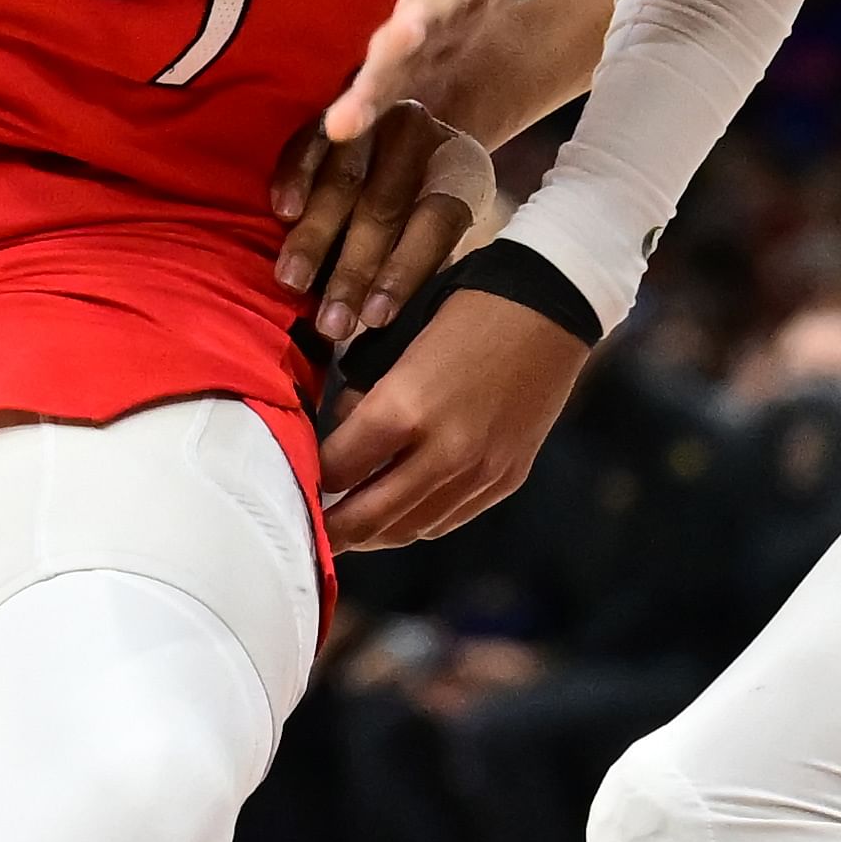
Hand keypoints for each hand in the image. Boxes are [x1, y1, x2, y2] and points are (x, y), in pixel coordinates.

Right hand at [269, 102, 495, 345]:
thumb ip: (426, 257)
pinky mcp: (328, 111)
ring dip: (315, 235)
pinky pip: (307, 143)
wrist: (415, 113)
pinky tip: (283, 213)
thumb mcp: (444, 217)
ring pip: (342, 180)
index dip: (405, 272)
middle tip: (330, 324)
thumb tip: (396, 323)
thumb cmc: (426, 192)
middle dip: (353, 271)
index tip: (375, 319)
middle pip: (384, 208)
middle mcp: (418, 136)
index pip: (435, 223)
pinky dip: (293, 178)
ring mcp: (372, 120)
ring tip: (293, 283)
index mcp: (458, 167)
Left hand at [318, 289, 589, 549]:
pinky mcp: (505, 480)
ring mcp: (478, 473)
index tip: (289, 480)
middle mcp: (442, 453)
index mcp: (405, 409)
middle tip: (303, 530)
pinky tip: (397, 511)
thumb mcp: (398, 342)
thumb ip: (364, 396)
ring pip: (407, 530)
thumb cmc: (465, 310)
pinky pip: (446, 521)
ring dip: (370, 534)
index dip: (307, 479)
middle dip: (329, 531)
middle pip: (366, 518)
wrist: (551, 307)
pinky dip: (413, 522)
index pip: (336, 470)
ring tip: (346, 526)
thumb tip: (338, 433)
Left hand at [327, 0, 573, 147]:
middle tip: (390, 47)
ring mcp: (469, 5)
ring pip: (433, 50)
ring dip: (394, 80)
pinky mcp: (456, 31)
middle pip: (447, 0)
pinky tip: (342, 128)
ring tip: (349, 118)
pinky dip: (386, 100)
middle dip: (419, 28)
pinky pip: (421, 70)